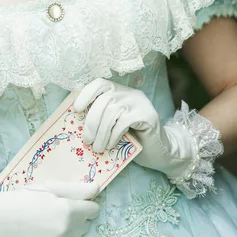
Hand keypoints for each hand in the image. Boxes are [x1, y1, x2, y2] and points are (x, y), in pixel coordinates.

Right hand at [0, 177, 99, 236]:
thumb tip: (97, 188)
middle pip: (85, 223)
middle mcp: (68, 231)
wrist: (2, 219)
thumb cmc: (26, 198)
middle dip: (75, 216)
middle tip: (55, 210)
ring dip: (68, 230)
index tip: (71, 202)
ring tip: (48, 222)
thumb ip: (76, 189)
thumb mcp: (50, 188)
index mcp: (70, 210)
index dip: (83, 204)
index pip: (93, 209)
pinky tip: (45, 234)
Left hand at [72, 78, 196, 181]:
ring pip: (112, 112)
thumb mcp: (113, 125)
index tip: (76, 109)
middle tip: (86, 140)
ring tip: (97, 147)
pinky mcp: (147, 114)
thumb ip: (101, 118)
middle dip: (91, 121)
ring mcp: (139, 102)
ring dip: (101, 132)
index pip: (100, 83)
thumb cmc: (133, 140)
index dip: (86, 94)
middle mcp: (130, 93)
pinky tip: (110, 145)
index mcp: (119, 91)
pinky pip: (123, 121)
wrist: (160, 152)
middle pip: (104, 100)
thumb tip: (77, 121)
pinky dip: (113, 135)